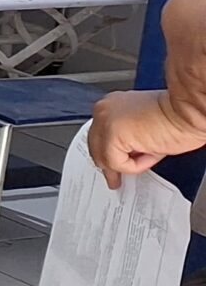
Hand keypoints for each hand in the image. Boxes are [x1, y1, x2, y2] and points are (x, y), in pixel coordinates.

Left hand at [89, 89, 205, 187]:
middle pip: (95, 147)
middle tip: (114, 180)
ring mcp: (105, 120)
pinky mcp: (112, 133)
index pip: (98, 135)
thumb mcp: (145, 130)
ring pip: (104, 157)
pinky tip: (151, 152)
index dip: (106, 154)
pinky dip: (135, 165)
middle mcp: (104, 110)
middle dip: (108, 165)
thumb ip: (129, 139)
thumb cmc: (178, 118)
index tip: (110, 166)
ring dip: (128, 164)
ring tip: (150, 155)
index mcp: (112, 105)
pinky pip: (116, 162)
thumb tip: (125, 156)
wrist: (190, 112)